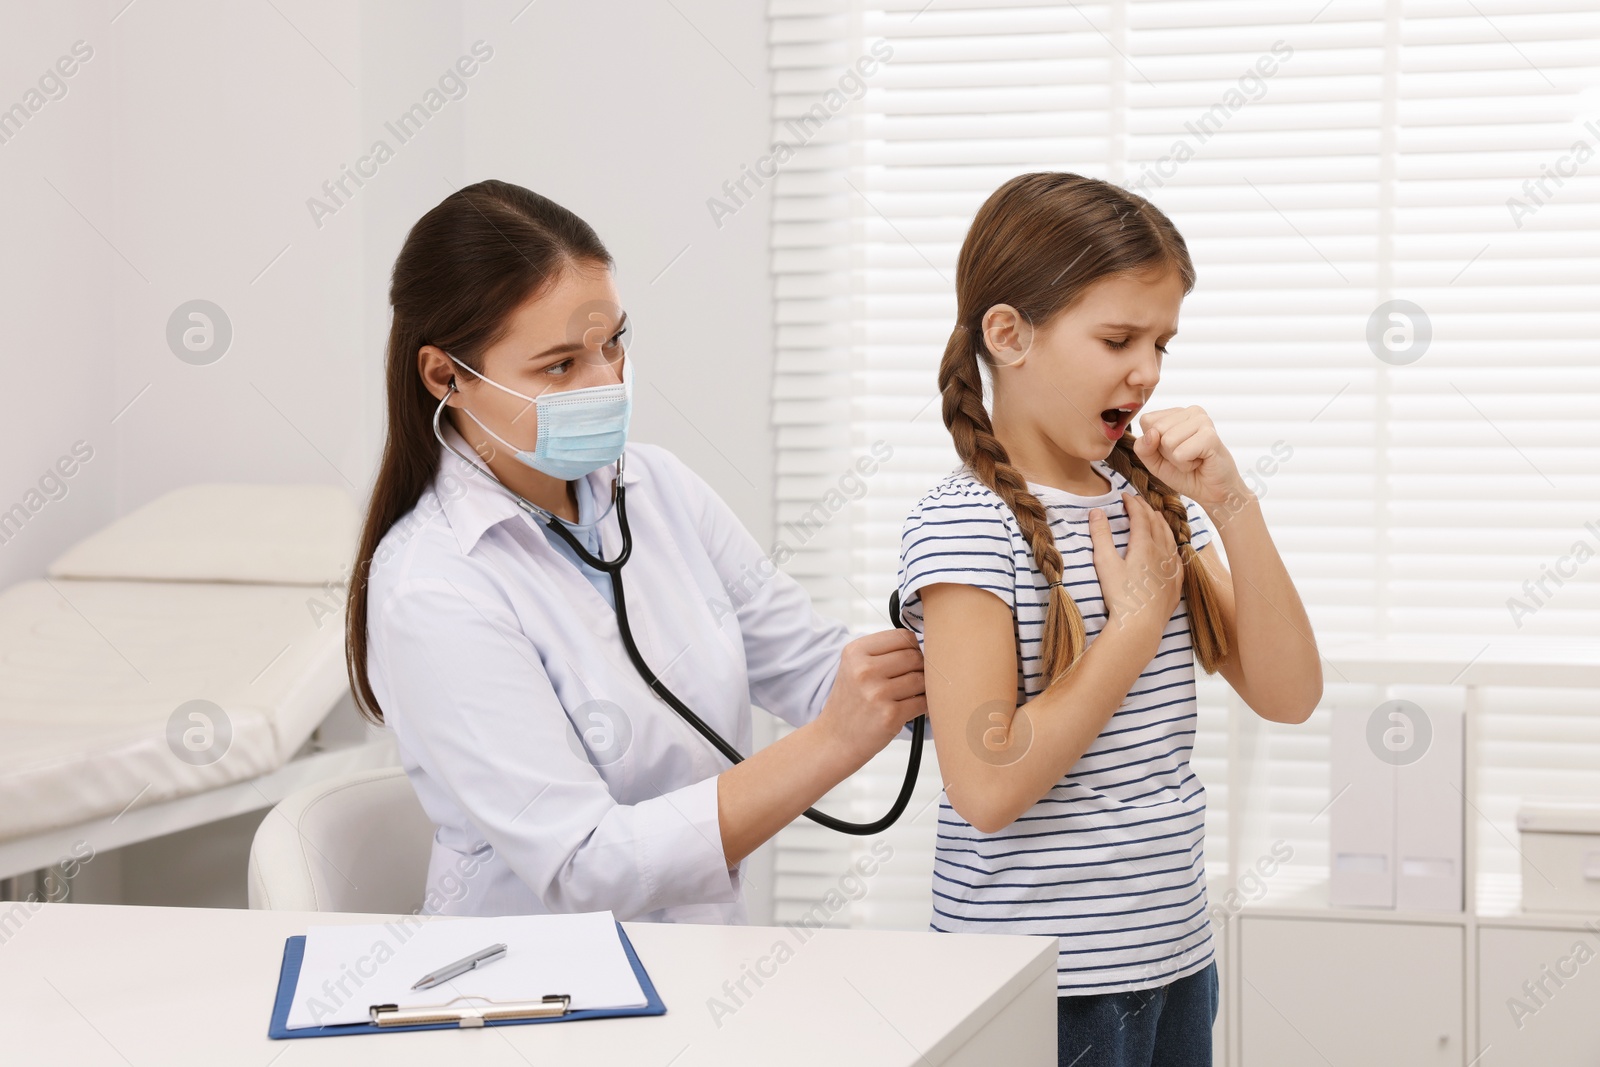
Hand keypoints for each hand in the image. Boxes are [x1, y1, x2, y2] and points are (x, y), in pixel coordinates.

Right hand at [816, 629, 926, 760]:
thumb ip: (884, 652)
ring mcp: (877, 693)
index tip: (907, 660)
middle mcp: (864, 670)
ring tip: (906, 695)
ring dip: (921, 688)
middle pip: (914, 657)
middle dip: (918, 668)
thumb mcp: (855, 667)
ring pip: (921, 680)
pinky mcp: (890, 715)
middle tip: (908, 680)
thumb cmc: (851, 701)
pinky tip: (909, 708)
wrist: (835, 738)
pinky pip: (923, 702)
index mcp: (855, 652)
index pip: (902, 636)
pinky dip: (923, 706)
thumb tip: (927, 646)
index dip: (911, 648)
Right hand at [1089, 492, 1181, 632]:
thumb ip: (1100, 535)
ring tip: (1155, 517)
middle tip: (1137, 502)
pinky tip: (1170, 548)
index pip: (1140, 516)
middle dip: (1147, 509)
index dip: (1132, 503)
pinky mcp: (1176, 583)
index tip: (1124, 495)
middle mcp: (1162, 553)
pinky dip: (1172, 545)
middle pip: (1157, 523)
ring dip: (1161, 523)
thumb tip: (1096, 511)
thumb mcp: (1105, 563)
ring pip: (1170, 538)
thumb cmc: (1121, 596)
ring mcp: (1171, 568)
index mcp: (1144, 545)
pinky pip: (1177, 557)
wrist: (1141, 626)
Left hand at [1133, 406, 1245, 508]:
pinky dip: (1186, 465)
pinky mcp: (1210, 436)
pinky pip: (1180, 453)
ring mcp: (1203, 421)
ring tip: (1193, 459)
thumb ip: (1143, 447)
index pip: (1146, 420)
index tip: (1172, 450)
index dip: (1153, 443)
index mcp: (1177, 413)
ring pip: (1167, 441)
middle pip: (1155, 430)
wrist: (1212, 491)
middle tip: (1185, 456)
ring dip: (1177, 459)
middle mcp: (1191, 411)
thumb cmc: (1184, 474)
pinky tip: (1200, 462)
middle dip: (1166, 452)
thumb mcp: (1154, 462)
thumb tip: (1152, 433)